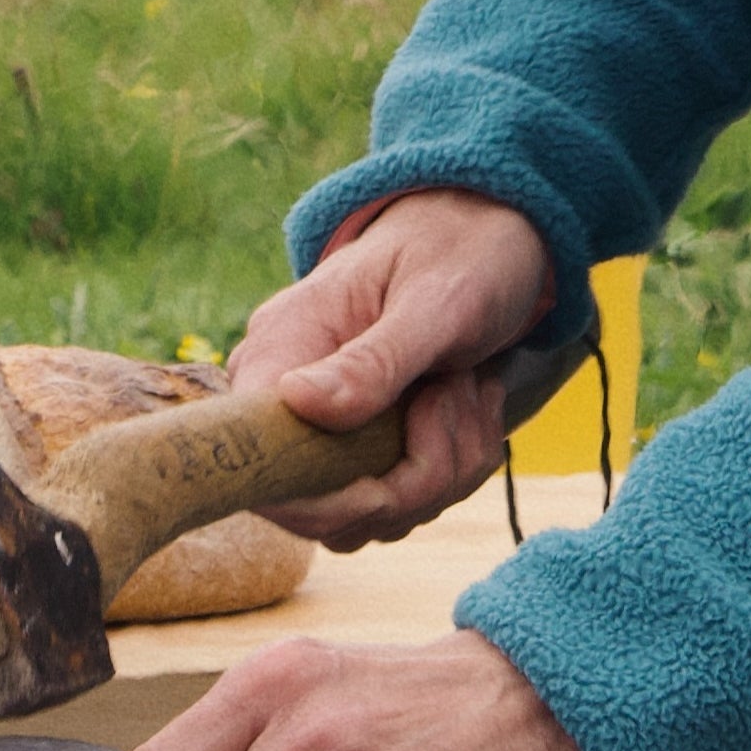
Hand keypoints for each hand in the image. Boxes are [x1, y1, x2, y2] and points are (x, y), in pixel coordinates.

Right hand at [233, 188, 550, 550]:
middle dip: (413, 478)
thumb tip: (297, 404)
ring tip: (470, 388)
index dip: (317, 500)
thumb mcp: (434, 302)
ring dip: (447, 466)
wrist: (494, 237)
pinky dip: (457, 465)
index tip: (387, 487)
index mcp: (283, 347)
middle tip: (459, 396)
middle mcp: (292, 394)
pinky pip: (405, 499)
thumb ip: (373, 360)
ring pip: (375, 512)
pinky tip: (474, 404)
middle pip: (326, 507)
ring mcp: (331, 425)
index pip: (256, 459)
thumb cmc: (463, 253)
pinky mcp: (370, 445)